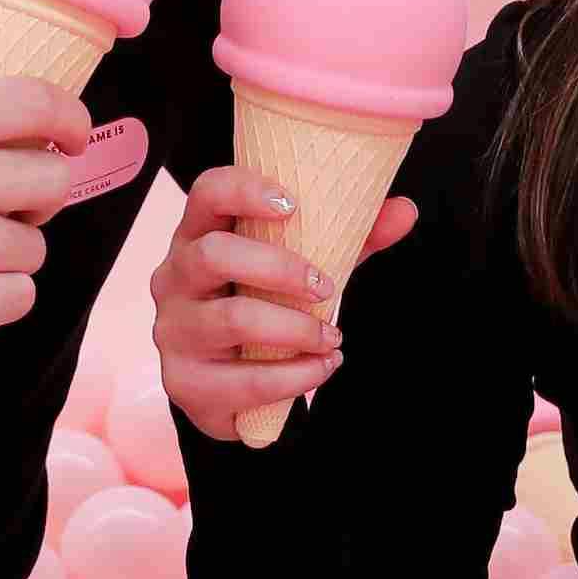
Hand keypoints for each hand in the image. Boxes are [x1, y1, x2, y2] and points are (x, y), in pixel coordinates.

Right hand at [151, 166, 418, 442]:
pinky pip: (245, 379)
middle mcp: (173, 277)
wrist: (227, 388)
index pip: (206, 192)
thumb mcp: (301, 268)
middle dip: (281, 269)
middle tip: (327, 287)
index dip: (244, 190)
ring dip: (297, 329)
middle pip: (214, 254)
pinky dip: (295, 376)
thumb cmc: (261, 307)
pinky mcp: (185, 382)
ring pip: (233, 318)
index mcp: (197, 235)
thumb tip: (404, 210)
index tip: (293, 203)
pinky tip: (321, 368)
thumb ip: (349, 238)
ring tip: (333, 338)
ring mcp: (173, 331)